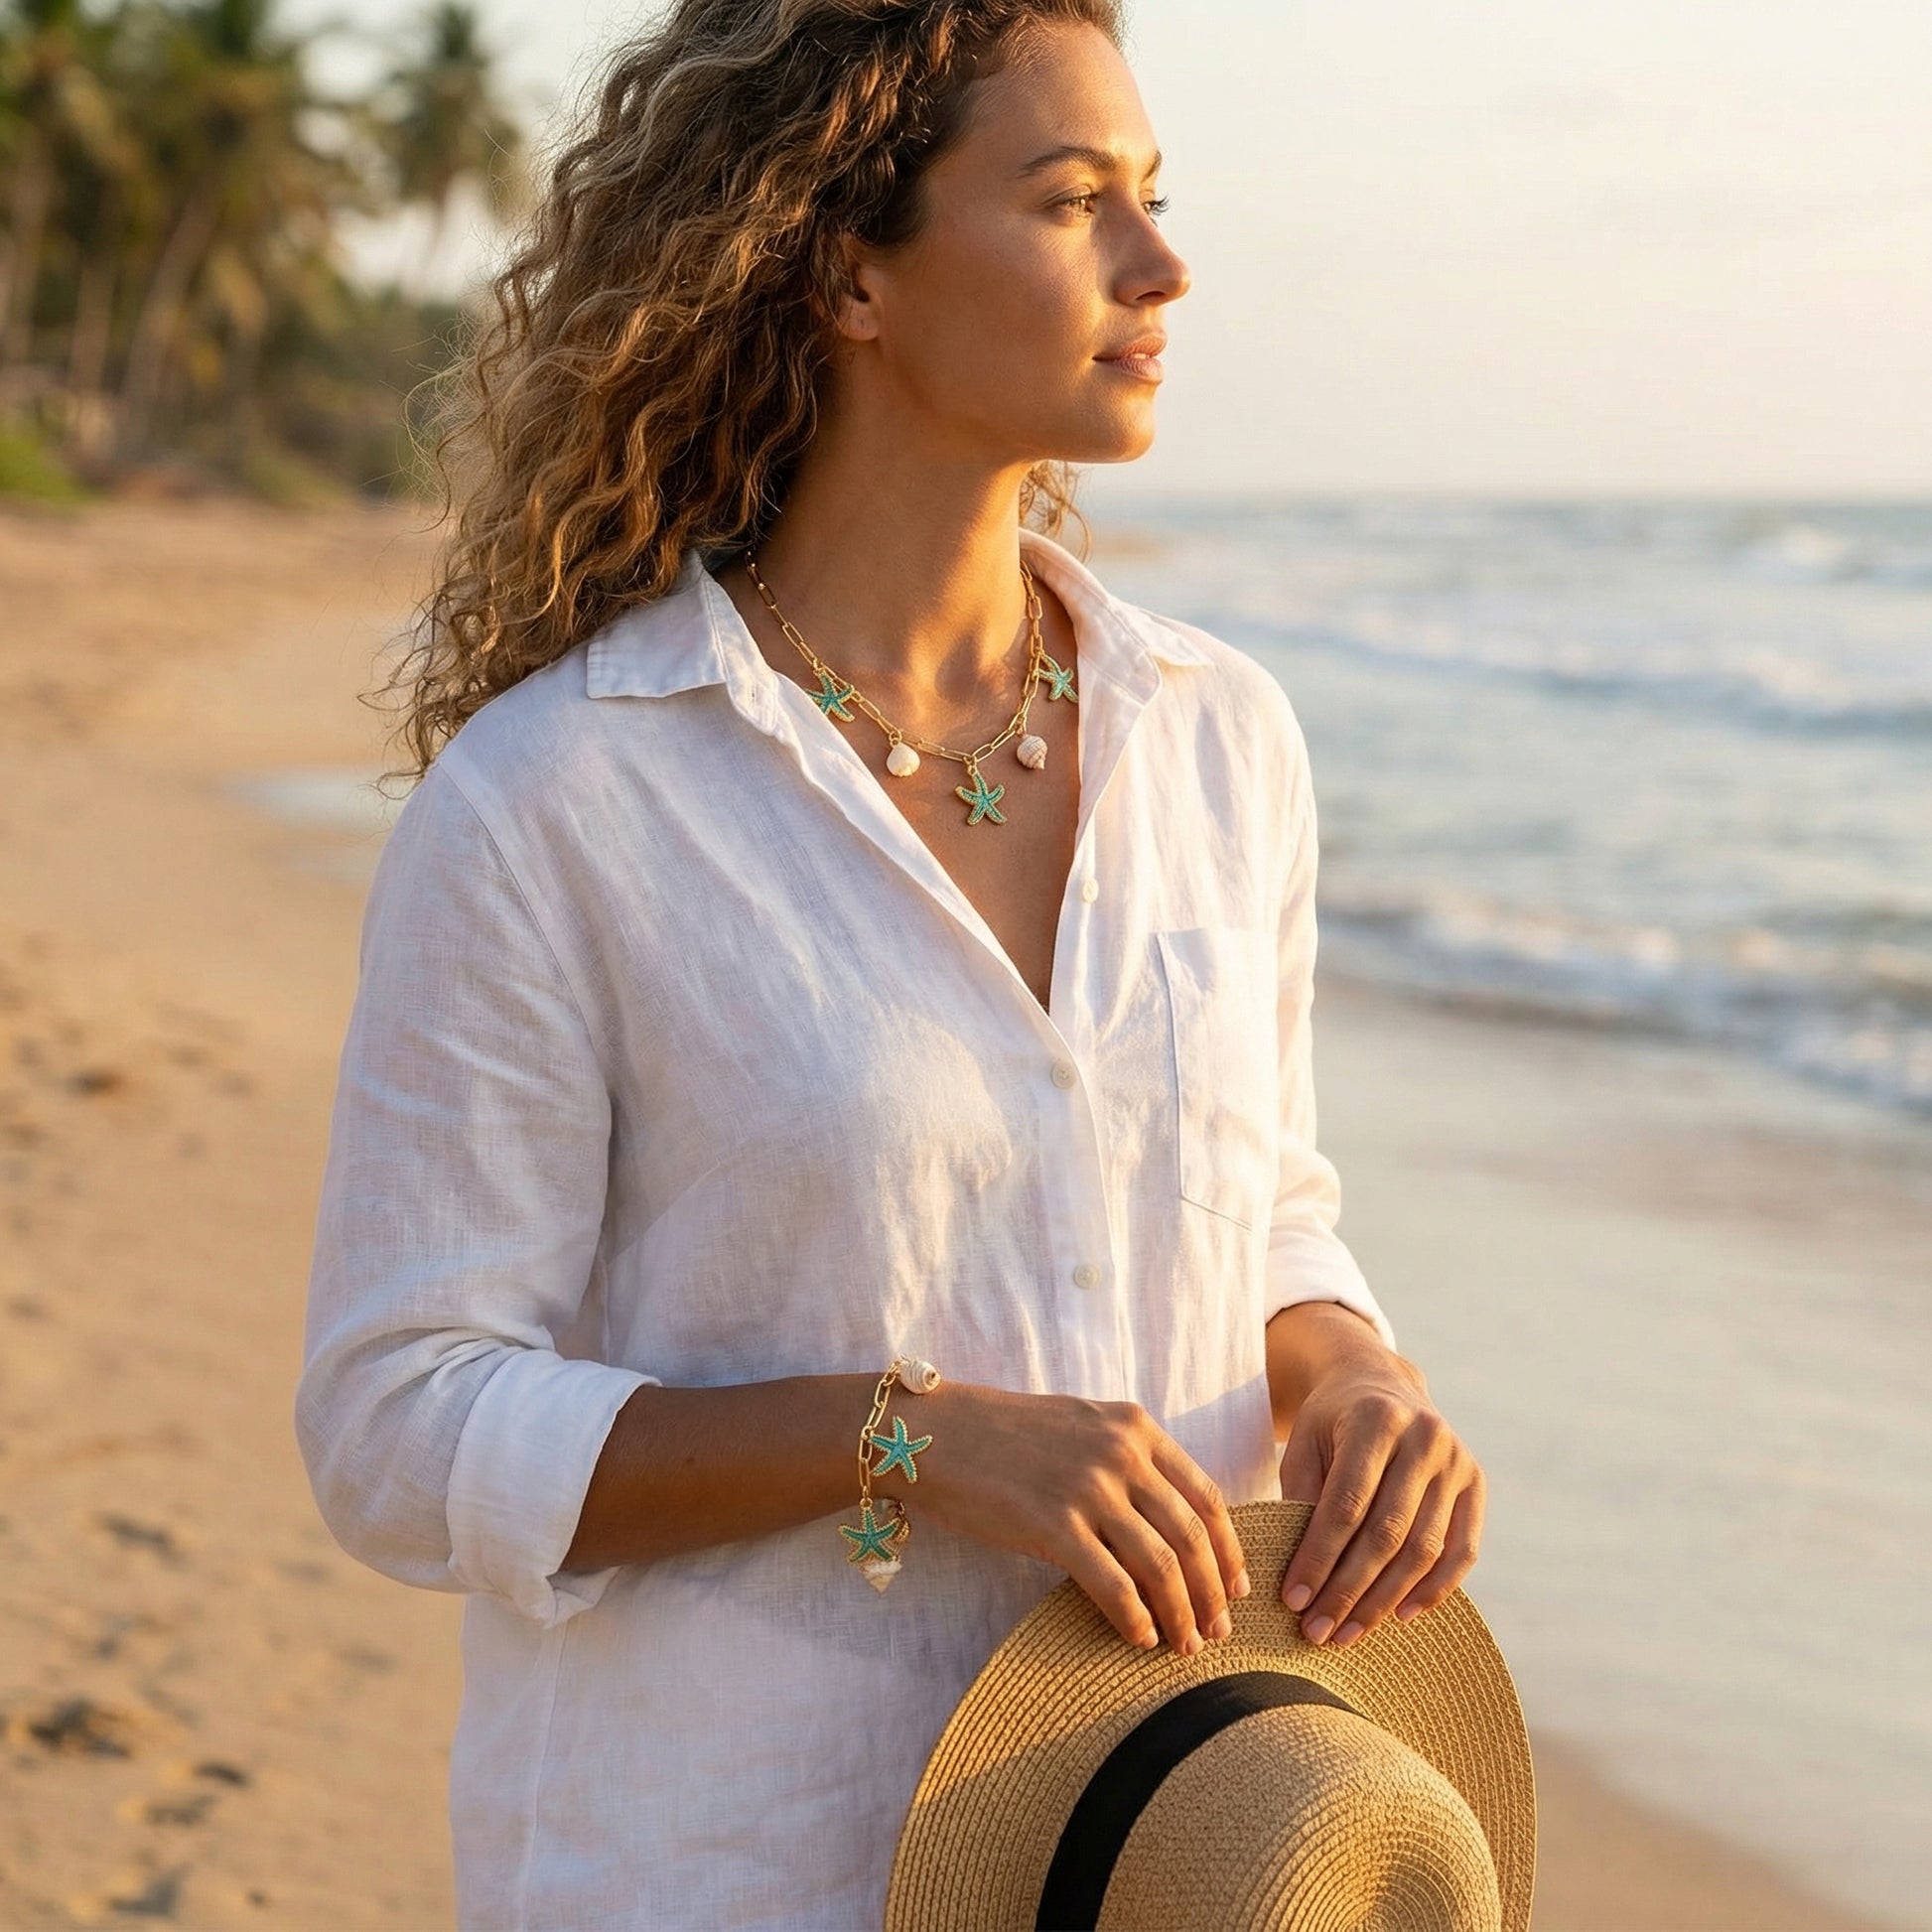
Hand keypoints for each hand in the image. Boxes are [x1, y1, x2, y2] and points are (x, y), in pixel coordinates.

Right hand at [892, 1382, 1249, 1654]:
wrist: (934, 1432)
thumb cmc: (1006, 1434)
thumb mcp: (1083, 1425)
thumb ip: (1130, 1459)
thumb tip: (1171, 1521)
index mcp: (1135, 1426)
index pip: (1205, 1496)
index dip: (1228, 1549)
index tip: (1237, 1587)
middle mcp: (1120, 1453)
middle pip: (1190, 1536)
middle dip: (1213, 1592)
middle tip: (1219, 1632)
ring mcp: (1087, 1488)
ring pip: (1160, 1565)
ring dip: (1181, 1614)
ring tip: (1186, 1646)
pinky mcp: (1052, 1525)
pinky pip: (1112, 1584)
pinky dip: (1134, 1618)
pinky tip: (1139, 1638)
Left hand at [1275, 1356, 1484, 1647]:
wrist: (1380, 1383)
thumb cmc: (1331, 1422)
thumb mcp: (1305, 1444)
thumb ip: (1302, 1499)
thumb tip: (1303, 1579)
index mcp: (1376, 1420)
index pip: (1346, 1505)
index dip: (1319, 1557)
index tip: (1293, 1600)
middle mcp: (1425, 1438)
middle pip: (1387, 1533)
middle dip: (1349, 1590)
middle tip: (1318, 1632)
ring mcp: (1457, 1461)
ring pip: (1424, 1549)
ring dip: (1385, 1600)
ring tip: (1349, 1633)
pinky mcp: (1477, 1483)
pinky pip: (1463, 1551)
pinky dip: (1435, 1590)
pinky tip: (1401, 1616)